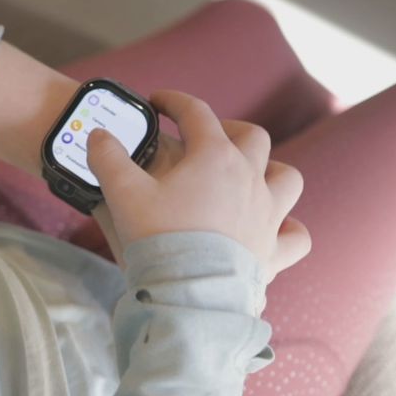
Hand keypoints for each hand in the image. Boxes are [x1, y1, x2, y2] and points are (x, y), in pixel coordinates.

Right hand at [87, 90, 309, 281]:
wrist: (189, 294)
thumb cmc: (158, 239)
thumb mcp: (122, 193)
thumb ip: (107, 158)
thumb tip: (98, 136)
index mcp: (215, 157)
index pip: (197, 113)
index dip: (175, 101)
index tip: (159, 102)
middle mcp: (249, 179)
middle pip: (251, 137)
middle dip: (228, 129)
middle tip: (204, 138)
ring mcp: (267, 215)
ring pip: (287, 177)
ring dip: (271, 171)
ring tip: (250, 176)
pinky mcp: (273, 251)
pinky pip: (297, 236)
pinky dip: (290, 228)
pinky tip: (277, 228)